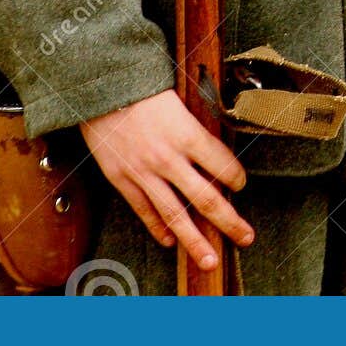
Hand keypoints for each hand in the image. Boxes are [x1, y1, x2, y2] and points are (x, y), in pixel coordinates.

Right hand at [80, 90, 252, 271]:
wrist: (100, 86)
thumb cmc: (141, 87)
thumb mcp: (177, 101)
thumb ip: (194, 129)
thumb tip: (212, 154)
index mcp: (186, 133)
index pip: (223, 165)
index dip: (237, 179)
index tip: (241, 186)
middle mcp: (168, 158)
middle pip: (206, 199)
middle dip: (229, 222)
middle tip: (245, 237)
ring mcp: (143, 172)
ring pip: (175, 214)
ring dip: (195, 241)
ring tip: (209, 260)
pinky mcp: (121, 178)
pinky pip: (143, 210)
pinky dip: (157, 228)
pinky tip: (169, 241)